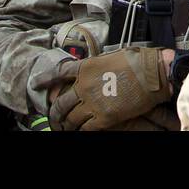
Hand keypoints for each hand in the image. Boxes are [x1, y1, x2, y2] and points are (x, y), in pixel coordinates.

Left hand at [48, 47, 173, 130]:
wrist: (152, 73)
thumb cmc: (137, 61)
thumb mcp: (111, 57)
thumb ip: (97, 66)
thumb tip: (92, 73)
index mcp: (86, 67)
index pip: (59, 72)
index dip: (45, 79)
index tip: (37, 84)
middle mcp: (84, 86)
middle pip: (61, 103)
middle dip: (53, 113)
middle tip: (52, 119)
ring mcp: (92, 103)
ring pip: (70, 119)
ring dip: (65, 125)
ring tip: (64, 129)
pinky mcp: (104, 117)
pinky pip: (85, 128)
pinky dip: (81, 131)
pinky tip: (80, 132)